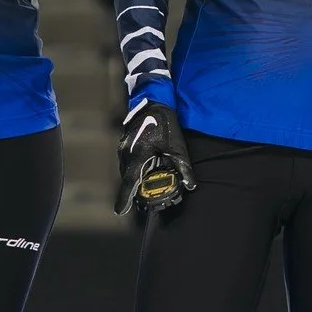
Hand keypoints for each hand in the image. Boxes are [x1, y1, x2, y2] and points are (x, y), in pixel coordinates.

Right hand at [114, 100, 196, 214]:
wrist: (154, 100)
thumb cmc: (165, 122)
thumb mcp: (177, 146)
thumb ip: (183, 167)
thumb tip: (190, 185)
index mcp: (137, 155)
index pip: (129, 183)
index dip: (124, 198)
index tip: (121, 211)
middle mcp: (126, 153)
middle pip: (127, 179)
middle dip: (133, 191)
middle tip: (140, 202)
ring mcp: (123, 147)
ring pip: (126, 170)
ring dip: (134, 179)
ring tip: (145, 186)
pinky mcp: (125, 143)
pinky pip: (127, 162)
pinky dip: (134, 169)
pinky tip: (145, 168)